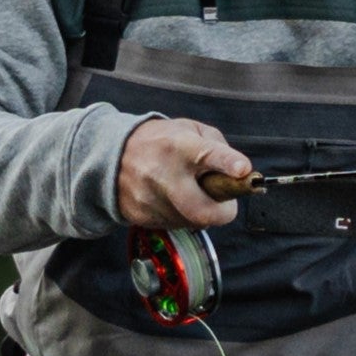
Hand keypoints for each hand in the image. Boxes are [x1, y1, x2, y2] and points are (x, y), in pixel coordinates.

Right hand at [116, 118, 253, 230]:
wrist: (112, 155)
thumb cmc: (160, 140)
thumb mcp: (190, 130)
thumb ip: (218, 147)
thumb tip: (238, 174)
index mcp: (178, 146)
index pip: (206, 155)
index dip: (227, 163)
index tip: (243, 170)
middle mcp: (162, 174)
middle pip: (201, 210)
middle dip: (223, 212)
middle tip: (226, 203)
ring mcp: (150, 199)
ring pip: (192, 222)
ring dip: (201, 212)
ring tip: (192, 193)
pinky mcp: (141, 217)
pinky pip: (175, 226)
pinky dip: (183, 217)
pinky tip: (174, 200)